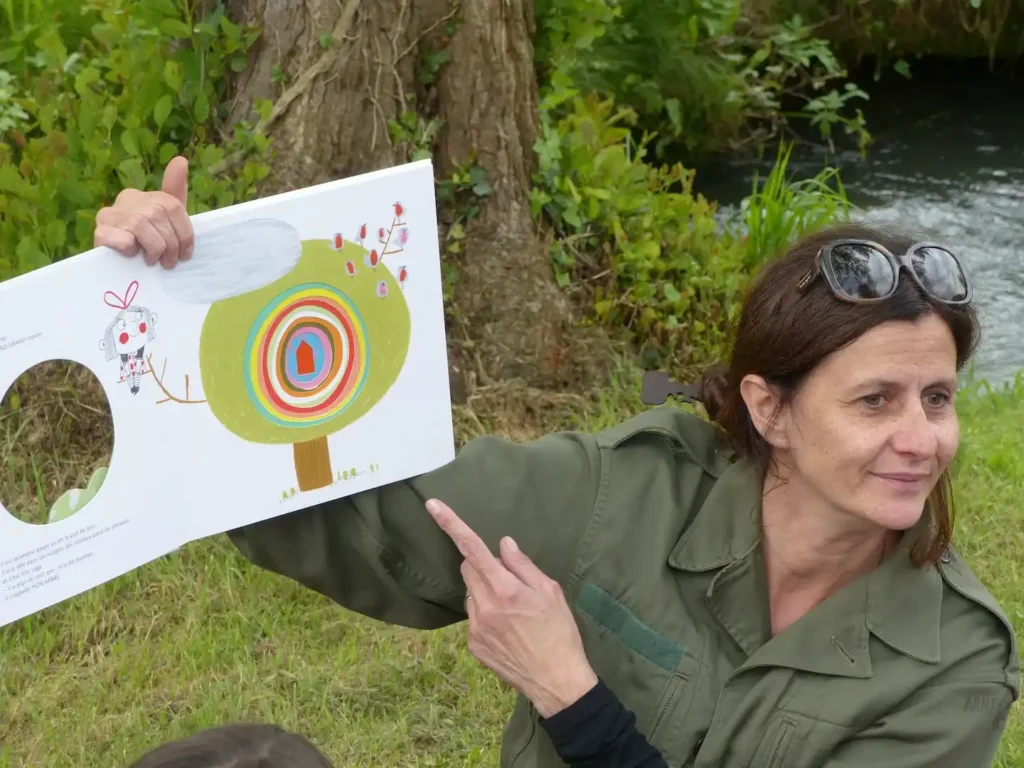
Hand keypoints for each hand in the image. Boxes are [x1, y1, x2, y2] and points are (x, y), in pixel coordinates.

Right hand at [94, 156, 193, 268]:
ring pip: (144, 229)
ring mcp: (111, 214)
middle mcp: (128, 199)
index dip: (185, 234)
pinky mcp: (101, 232)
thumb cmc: (144, 240)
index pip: (174, 207)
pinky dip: (131, 251)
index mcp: (145, 195)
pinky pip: (123, 240)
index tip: (185, 254)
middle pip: (161, 219)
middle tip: (168, 262)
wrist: (111, 262)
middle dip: (171, 247)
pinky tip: (131, 255)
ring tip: (151, 260)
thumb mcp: (165, 217)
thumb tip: (181, 159)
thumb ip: (175, 191)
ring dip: (154, 251)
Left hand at [426, 498, 598, 717]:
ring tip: (512, 610)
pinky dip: (485, 613)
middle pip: (468, 569)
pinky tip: (507, 628)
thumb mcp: (550, 592)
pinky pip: (472, 616)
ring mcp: (475, 628)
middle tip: (508, 579)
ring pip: (470, 593)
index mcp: (505, 590)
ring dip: (484, 591)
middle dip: (482, 565)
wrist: (556, 682)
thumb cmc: (560, 633)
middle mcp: (484, 607)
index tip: (432, 506)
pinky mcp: (473, 645)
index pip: (472, 549)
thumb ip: (523, 565)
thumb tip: (503, 544)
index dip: (450, 524)